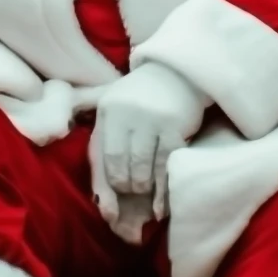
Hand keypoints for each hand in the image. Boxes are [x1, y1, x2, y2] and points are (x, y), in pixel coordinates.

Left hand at [90, 62, 207, 231]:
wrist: (176, 74)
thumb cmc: (141, 99)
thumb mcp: (116, 111)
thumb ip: (105, 143)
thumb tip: (102, 197)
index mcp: (108, 109)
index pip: (101, 155)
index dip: (107, 180)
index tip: (113, 194)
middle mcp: (127, 112)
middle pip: (120, 164)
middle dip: (125, 185)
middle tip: (132, 191)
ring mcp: (151, 119)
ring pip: (142, 167)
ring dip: (143, 186)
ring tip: (145, 189)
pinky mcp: (174, 126)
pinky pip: (165, 165)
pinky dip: (163, 189)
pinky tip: (160, 203)